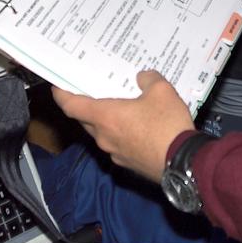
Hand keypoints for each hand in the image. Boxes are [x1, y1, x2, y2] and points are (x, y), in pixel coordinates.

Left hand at [52, 71, 193, 182]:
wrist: (185, 164)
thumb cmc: (167, 125)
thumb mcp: (161, 91)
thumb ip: (149, 79)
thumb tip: (143, 78)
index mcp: (105, 117)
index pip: (71, 106)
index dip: (61, 95)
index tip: (57, 86)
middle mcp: (104, 137)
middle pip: (85, 120)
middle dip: (86, 105)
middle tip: (93, 90)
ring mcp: (115, 153)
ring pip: (102, 133)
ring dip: (106, 120)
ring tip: (120, 105)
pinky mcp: (129, 164)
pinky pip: (117, 144)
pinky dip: (121, 134)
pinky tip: (138, 126)